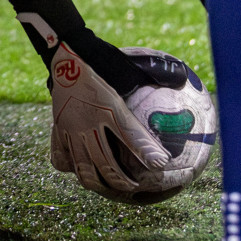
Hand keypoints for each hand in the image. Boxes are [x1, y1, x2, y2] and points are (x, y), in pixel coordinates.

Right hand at [9, 0, 171, 192]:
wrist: (65, 53)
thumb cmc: (99, 59)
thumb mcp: (128, 66)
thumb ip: (156, 73)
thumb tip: (183, 76)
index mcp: (108, 109)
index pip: (130, 135)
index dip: (147, 152)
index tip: (162, 165)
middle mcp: (88, 123)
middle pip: (105, 164)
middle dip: (121, 182)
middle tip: (135, 188)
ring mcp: (70, 129)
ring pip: (82, 168)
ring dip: (97, 182)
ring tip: (107, 188)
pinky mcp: (57, 129)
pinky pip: (60, 157)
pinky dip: (70, 168)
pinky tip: (78, 171)